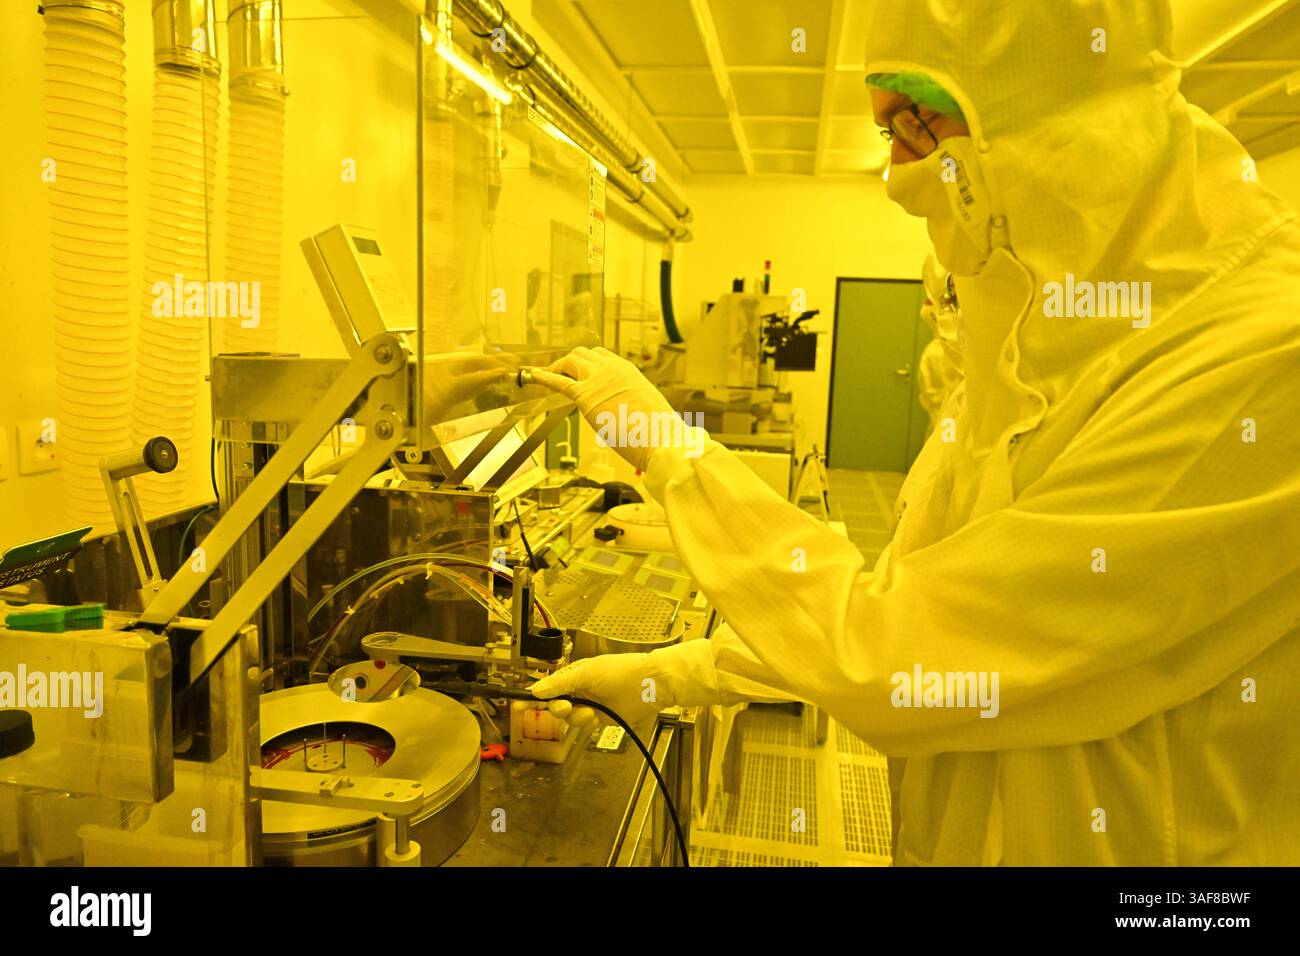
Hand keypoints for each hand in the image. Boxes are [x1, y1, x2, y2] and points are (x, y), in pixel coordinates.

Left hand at [527, 347, 677, 470]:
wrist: (660, 437)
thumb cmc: (658, 430)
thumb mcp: (646, 405)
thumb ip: (629, 399)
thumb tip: (624, 409)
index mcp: (627, 370)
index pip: (601, 356)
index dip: (587, 362)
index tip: (579, 370)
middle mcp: (612, 368)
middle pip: (582, 354)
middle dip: (570, 362)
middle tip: (560, 373)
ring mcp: (598, 380)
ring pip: (570, 361)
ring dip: (557, 367)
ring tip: (546, 374)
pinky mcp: (586, 396)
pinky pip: (559, 382)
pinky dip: (544, 376)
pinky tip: (533, 375)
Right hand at [530, 652, 673, 725]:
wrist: (648, 685)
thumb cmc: (620, 672)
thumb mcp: (587, 673)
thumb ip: (561, 683)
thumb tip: (536, 689)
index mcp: (577, 673)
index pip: (553, 685)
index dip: (542, 693)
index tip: (528, 701)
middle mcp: (583, 688)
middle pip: (558, 703)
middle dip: (559, 707)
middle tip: (565, 706)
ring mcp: (592, 704)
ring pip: (570, 716)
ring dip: (576, 715)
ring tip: (588, 710)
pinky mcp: (602, 718)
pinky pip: (585, 723)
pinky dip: (587, 721)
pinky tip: (596, 715)